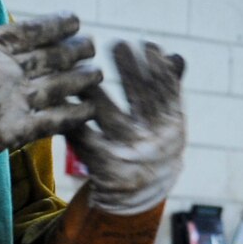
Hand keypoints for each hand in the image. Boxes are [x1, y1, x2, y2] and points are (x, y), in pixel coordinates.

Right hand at [0, 0, 100, 172]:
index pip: (35, 29)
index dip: (59, 24)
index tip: (76, 21)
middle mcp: (10, 69)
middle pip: (55, 57)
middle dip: (77, 51)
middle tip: (92, 47)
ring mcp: (16, 100)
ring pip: (61, 86)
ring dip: (83, 80)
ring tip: (98, 76)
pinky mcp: (16, 131)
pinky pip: (55, 121)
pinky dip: (76, 115)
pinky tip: (90, 110)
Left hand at [68, 40, 185, 213]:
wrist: (138, 199)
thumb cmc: (152, 148)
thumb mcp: (167, 122)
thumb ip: (170, 89)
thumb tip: (177, 56)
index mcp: (173, 127)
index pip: (169, 91)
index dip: (158, 67)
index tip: (147, 45)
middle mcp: (154, 141)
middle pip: (142, 100)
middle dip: (131, 71)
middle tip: (119, 44)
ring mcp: (129, 155)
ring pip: (110, 117)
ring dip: (97, 92)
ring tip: (84, 70)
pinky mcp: (104, 169)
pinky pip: (85, 139)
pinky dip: (76, 120)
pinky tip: (65, 102)